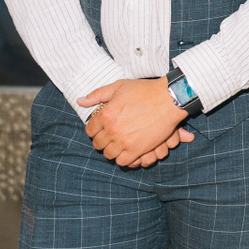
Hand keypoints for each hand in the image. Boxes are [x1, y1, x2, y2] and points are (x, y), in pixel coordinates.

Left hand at [78, 78, 193, 165]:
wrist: (168, 99)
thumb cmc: (145, 90)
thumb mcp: (119, 86)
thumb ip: (98, 94)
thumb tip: (80, 101)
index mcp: (106, 114)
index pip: (90, 129)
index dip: (93, 130)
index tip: (99, 129)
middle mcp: (112, 129)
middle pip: (98, 143)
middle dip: (101, 141)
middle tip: (109, 137)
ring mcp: (124, 141)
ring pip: (109, 154)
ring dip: (111, 150)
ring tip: (117, 145)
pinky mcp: (137, 149)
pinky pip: (122, 161)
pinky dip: (122, 159)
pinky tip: (126, 151)